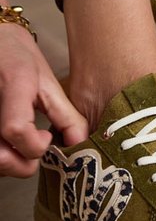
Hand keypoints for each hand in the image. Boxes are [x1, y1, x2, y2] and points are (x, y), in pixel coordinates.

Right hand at [0, 23, 88, 177]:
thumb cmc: (16, 57)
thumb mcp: (47, 81)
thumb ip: (66, 116)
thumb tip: (82, 143)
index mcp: (13, 85)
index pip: (16, 129)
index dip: (34, 144)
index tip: (46, 137)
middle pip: (1, 157)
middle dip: (24, 164)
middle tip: (36, 147)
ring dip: (11, 163)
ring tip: (22, 144)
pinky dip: (1, 155)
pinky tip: (9, 143)